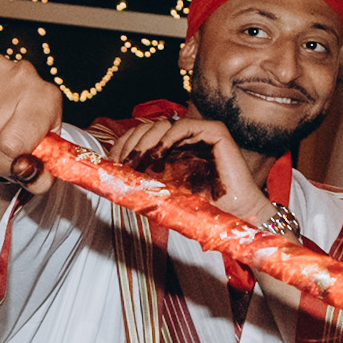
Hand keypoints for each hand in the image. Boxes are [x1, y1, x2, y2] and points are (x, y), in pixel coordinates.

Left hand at [106, 107, 266, 217]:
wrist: (232, 217)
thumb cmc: (199, 210)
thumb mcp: (160, 193)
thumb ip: (141, 180)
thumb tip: (110, 174)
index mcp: (170, 150)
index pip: (140, 136)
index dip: (125, 145)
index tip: (114, 162)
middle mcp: (183, 139)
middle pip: (148, 128)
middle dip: (132, 143)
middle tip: (124, 163)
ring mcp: (199, 134)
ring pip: (163, 125)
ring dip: (146, 141)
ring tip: (139, 161)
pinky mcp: (215, 132)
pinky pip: (184, 126)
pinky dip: (168, 138)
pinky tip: (158, 155)